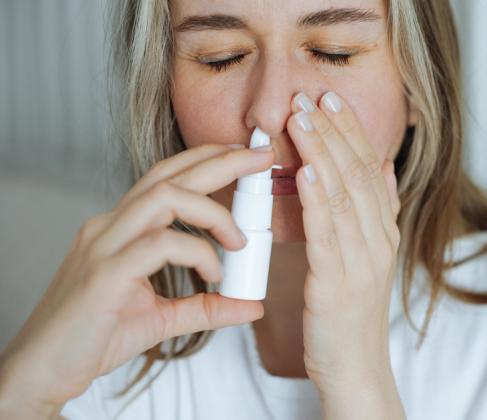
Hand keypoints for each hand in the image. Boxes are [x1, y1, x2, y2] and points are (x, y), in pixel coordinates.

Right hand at [0, 144, 273, 411]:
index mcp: (121, 227)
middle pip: (170, 174)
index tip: (247, 157)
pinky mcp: (104, 273)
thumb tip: (252, 304)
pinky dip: (197, 253)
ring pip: (164, 197)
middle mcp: (110, 226)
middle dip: (222, 160)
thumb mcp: (163, 318)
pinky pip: (160, 244)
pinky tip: (213, 274)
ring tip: (239, 241)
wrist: (45, 369)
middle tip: (263, 156)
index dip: (207, 160)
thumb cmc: (96, 336)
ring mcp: (104, 245)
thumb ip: (207, 307)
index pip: (166, 177)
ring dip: (213, 212)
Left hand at [286, 91, 401, 393]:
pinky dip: (317, 199)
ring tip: (301, 120)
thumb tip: (382, 167)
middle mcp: (379, 241)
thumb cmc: (351, 313)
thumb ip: (377, 212)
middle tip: (311, 97)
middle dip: (334, 132)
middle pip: (359, 175)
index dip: (352, 132)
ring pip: (344, 197)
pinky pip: (328, 234)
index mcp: (384, 232)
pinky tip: (305, 172)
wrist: (355, 368)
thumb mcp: (369, 257)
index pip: (371, 170)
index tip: (331, 99)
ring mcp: (363, 262)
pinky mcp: (338, 284)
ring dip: (321, 153)